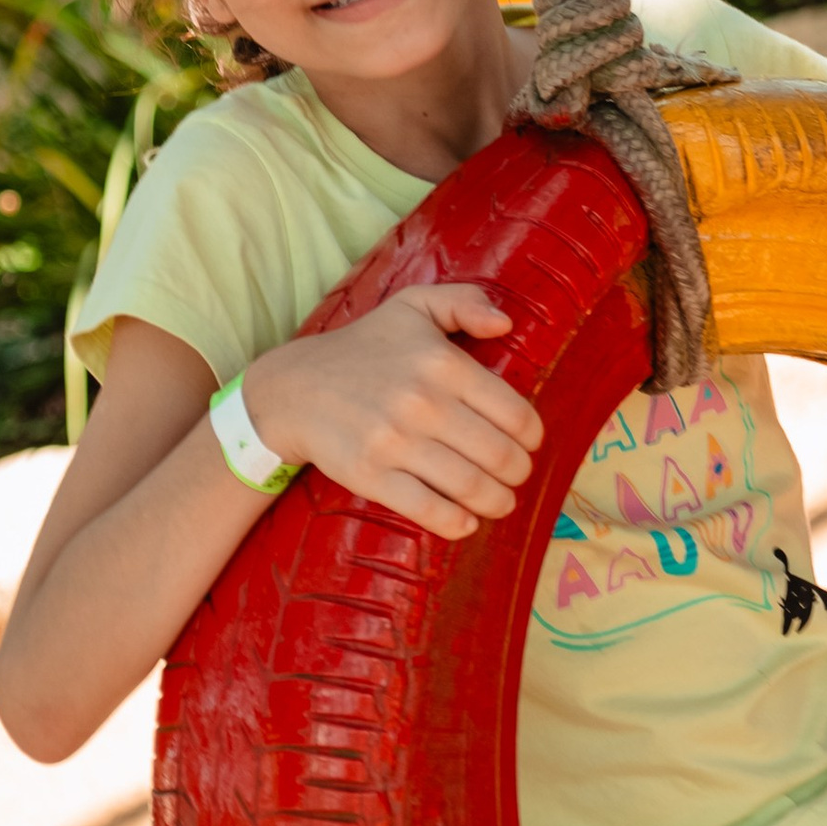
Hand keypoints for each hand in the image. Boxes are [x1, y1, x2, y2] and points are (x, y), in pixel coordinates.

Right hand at [243, 285, 543, 539]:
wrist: (294, 389)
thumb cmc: (364, 348)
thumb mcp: (412, 307)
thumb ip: (464, 302)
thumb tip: (506, 324)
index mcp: (443, 364)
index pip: (515, 414)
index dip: (532, 437)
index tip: (528, 444)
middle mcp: (424, 403)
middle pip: (500, 456)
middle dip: (518, 473)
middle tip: (514, 476)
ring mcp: (396, 442)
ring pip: (472, 487)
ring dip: (497, 502)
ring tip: (498, 502)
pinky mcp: (371, 475)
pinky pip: (429, 510)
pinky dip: (457, 523)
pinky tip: (466, 522)